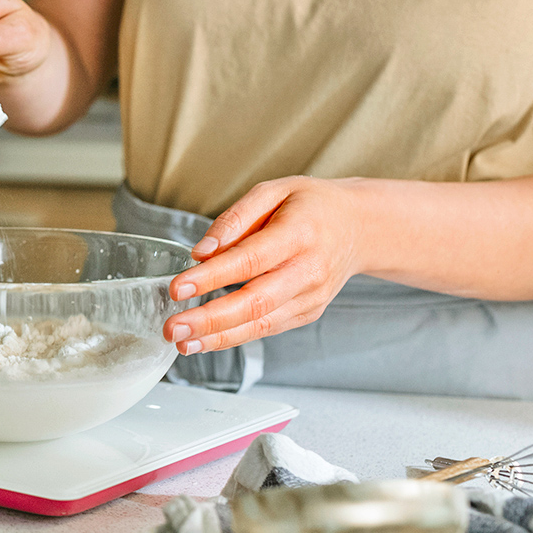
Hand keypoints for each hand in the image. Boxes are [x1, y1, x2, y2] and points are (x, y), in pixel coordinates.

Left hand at [163, 177, 364, 354]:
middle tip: (173, 328)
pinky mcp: (308, 313)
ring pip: (260, 324)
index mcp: (300, 234)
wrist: (359, 227)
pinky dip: (234, 337)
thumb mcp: (274, 191)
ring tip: (182, 341)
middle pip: (255, 302)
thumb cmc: (312, 206)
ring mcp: (311, 297)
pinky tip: (205, 340)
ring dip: (218, 337)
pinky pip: (267, 329)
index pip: (249, 261)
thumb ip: (235, 219)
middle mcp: (309, 271)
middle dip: (210, 320)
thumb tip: (201, 252)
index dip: (211, 278)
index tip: (177, 287)